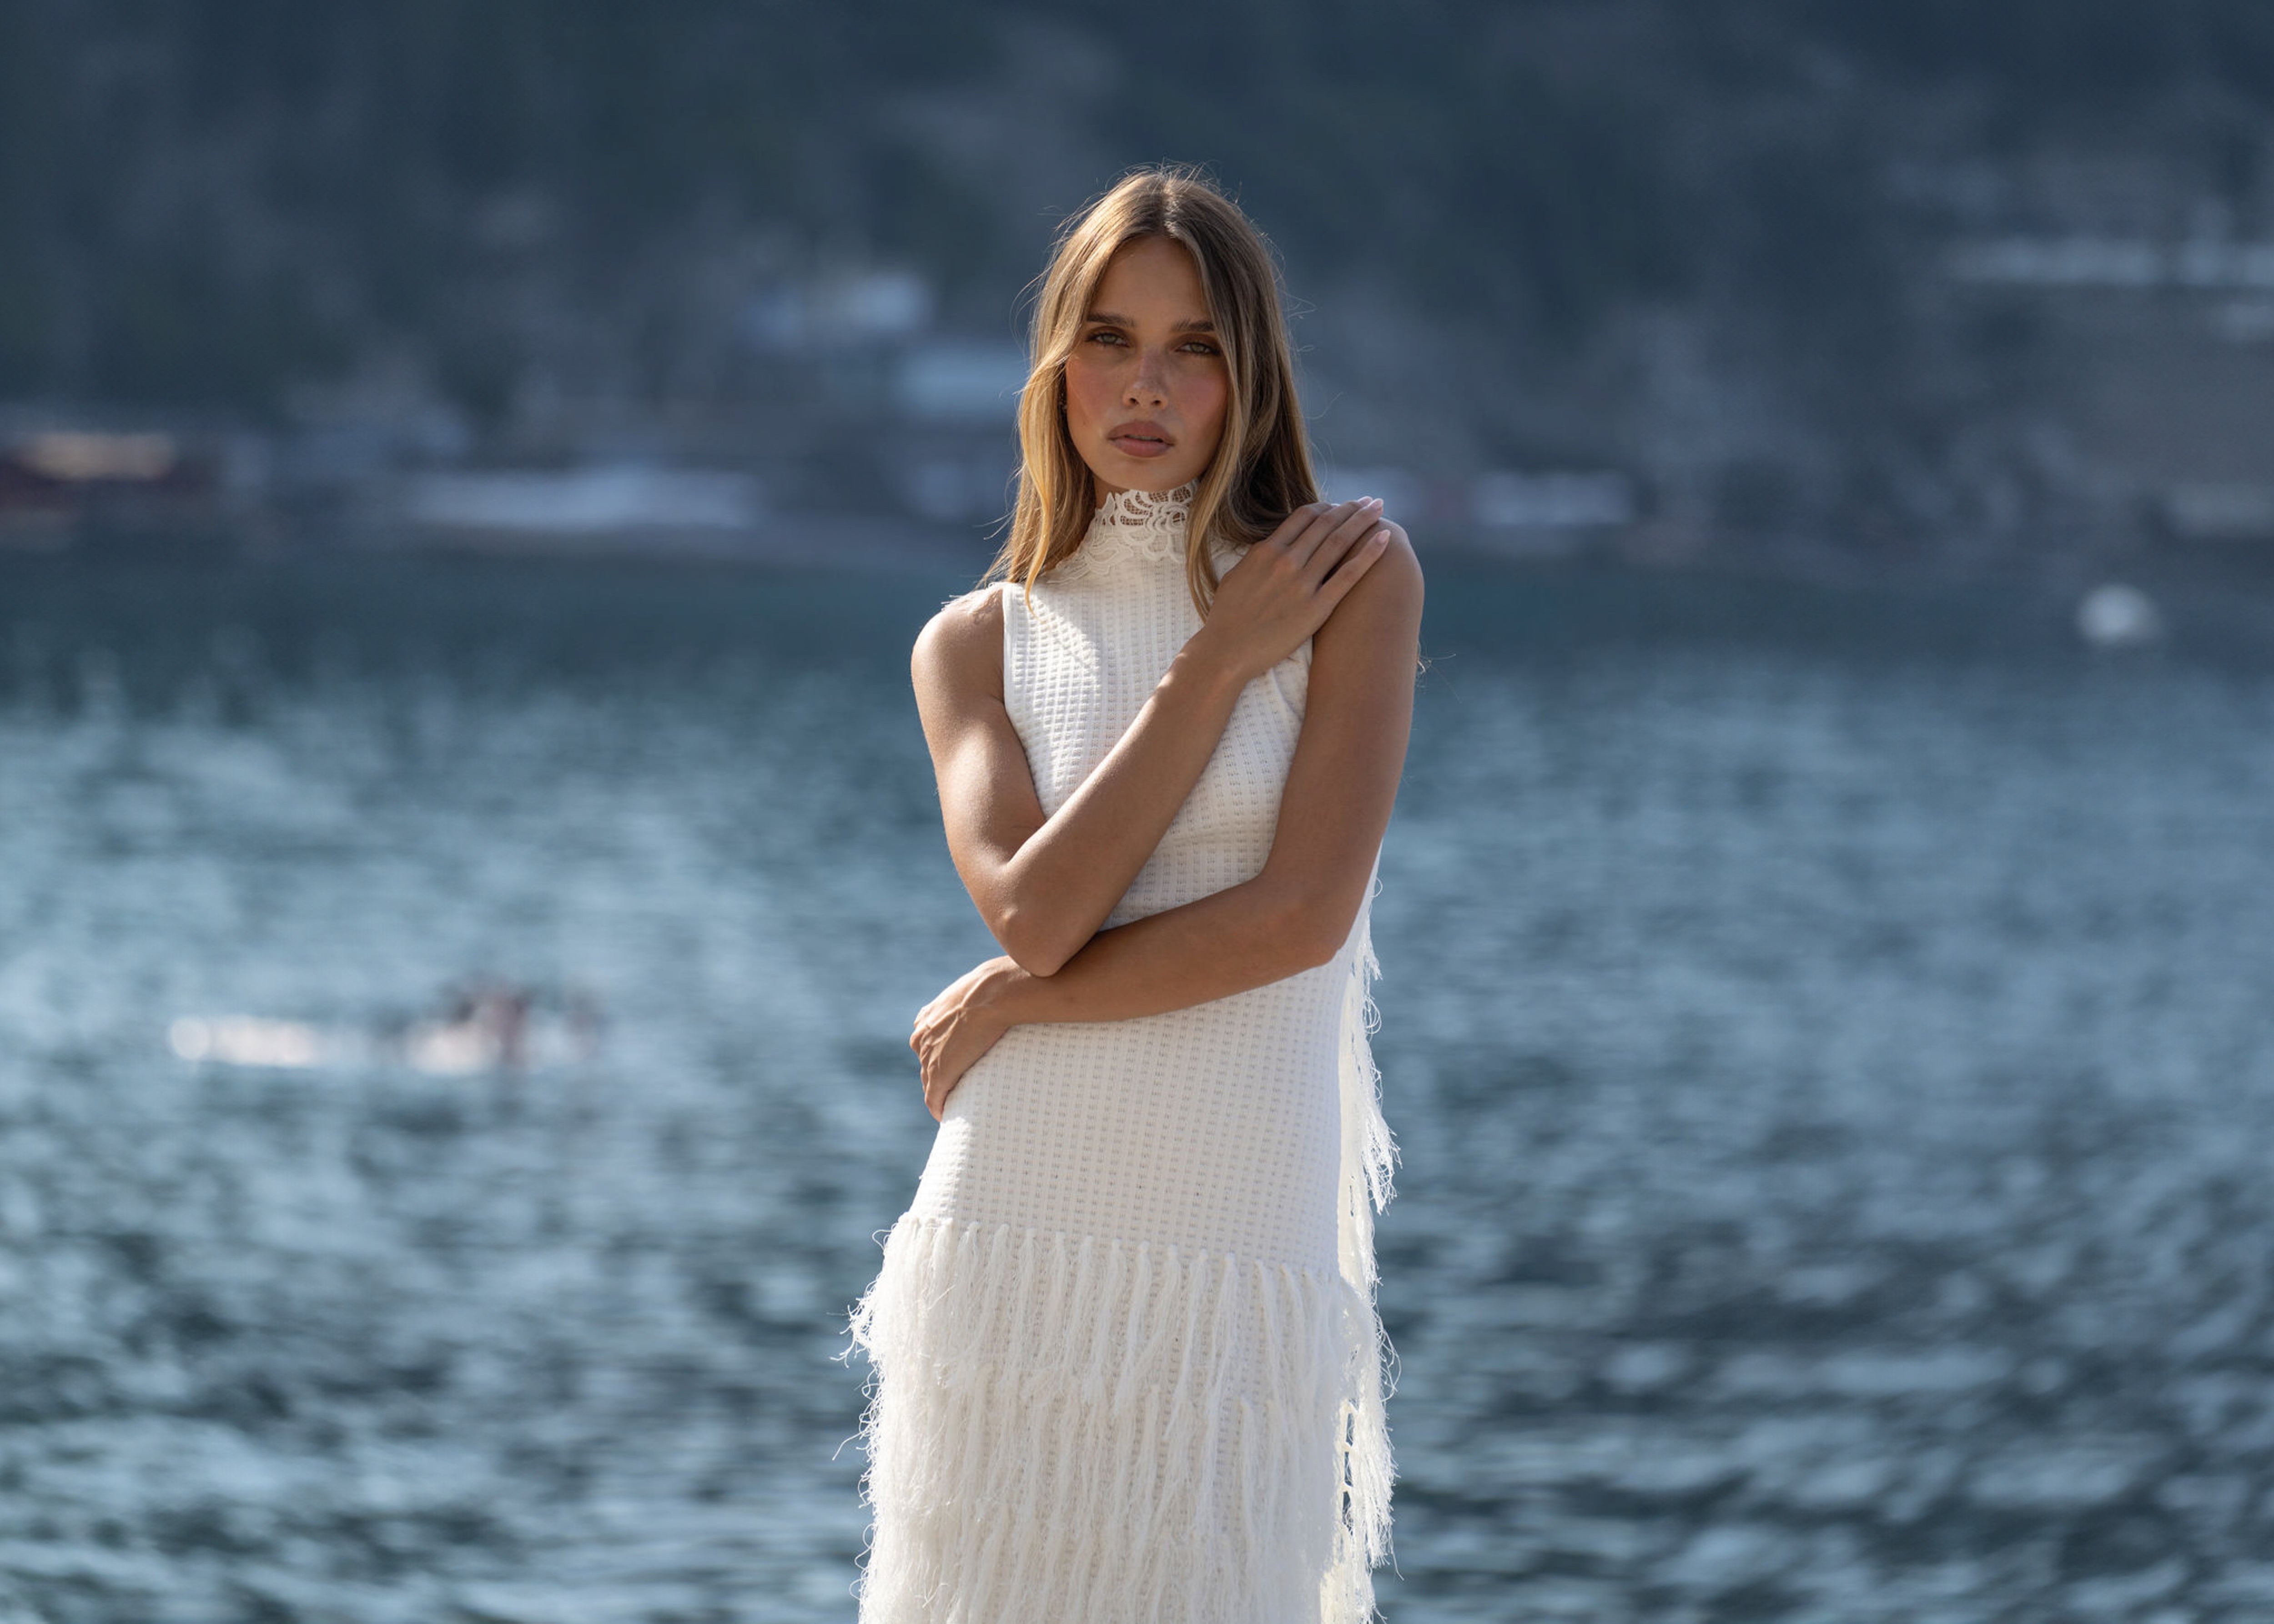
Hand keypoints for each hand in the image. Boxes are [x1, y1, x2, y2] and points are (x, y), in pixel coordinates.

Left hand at [910, 956, 1031, 1119]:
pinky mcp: (939, 1073)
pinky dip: (939, 1108)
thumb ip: (980, 995)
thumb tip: (1009, 988)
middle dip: (938, 1076)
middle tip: (956, 1088)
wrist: (996, 993)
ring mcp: (929, 1055)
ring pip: (929, 1082)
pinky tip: (946, 1115)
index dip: (939, 1056)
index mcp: (929, 1016)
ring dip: (941, 1093)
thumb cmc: (998, 984)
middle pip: (926, 1064)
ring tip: (955, 1103)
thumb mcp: (981, 984)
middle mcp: (923, 1036)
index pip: (928, 1043)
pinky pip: (934, 1097)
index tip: (953, 1064)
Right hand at [1186, 498, 1394, 682]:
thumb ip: (1257, 558)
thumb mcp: (1235, 577)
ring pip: (1340, 542)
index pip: (1303, 517)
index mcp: (1265, 551)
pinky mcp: (1317, 608)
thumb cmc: (1227, 619)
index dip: (1325, 507)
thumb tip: (1270, 547)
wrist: (1226, 653)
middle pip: (1326, 523)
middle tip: (1368, 500)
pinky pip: (1349, 575)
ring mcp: (1303, 584)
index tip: (1339, 505)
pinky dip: (1369, 554)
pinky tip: (1385, 538)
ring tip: (1380, 508)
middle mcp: (1286, 561)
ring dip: (1363, 521)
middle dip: (1350, 508)